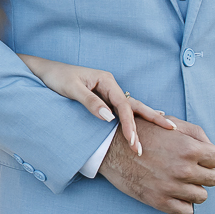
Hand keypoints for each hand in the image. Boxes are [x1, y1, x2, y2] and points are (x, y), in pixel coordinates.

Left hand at [18, 56, 175, 154]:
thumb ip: (90, 102)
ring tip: (168, 128)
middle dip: (151, 119)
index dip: (130, 124)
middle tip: (171, 131)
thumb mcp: (71, 88)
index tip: (133, 141)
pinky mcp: (102, 100)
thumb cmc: (56, 78)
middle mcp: (110, 85)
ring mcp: (107, 92)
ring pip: (131, 108)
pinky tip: (147, 125)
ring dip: (146, 120)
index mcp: (106, 80)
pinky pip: (122, 111)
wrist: (43, 72)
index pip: (123, 105)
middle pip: (134, 104)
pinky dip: (135, 119)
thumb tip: (109, 118)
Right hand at [98, 115, 214, 213]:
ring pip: (202, 196)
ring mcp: (172, 187)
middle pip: (213, 179)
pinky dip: (183, 203)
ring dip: (193, 188)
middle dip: (203, 173)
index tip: (197, 157)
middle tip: (187, 168)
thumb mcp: (167, 123)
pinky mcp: (160, 201)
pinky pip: (187, 211)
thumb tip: (210, 147)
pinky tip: (172, 192)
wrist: (108, 147)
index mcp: (189, 148)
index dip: (208, 157)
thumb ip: (195, 132)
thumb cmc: (140, 132)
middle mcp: (183, 168)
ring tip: (178, 180)